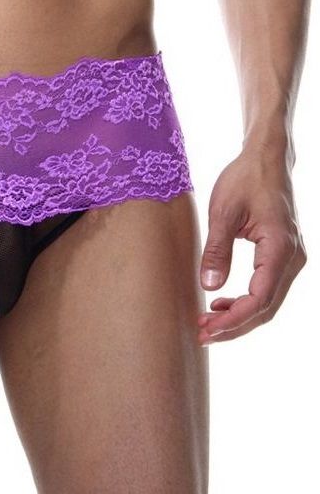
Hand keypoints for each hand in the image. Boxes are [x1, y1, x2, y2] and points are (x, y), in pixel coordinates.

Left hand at [198, 146, 306, 344]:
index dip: (233, 319)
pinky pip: (268, 287)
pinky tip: (222, 301)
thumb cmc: (244, 178)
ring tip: (207, 320)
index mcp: (279, 248)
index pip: (259, 299)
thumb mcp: (223, 211)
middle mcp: (292, 258)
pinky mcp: (283, 254)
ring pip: (268, 300)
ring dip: (239, 314)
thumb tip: (209, 287)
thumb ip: (217, 250)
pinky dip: (247, 300)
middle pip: (266, 307)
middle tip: (202, 334)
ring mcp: (291, 257)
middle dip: (234, 324)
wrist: (265, 158)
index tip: (206, 329)